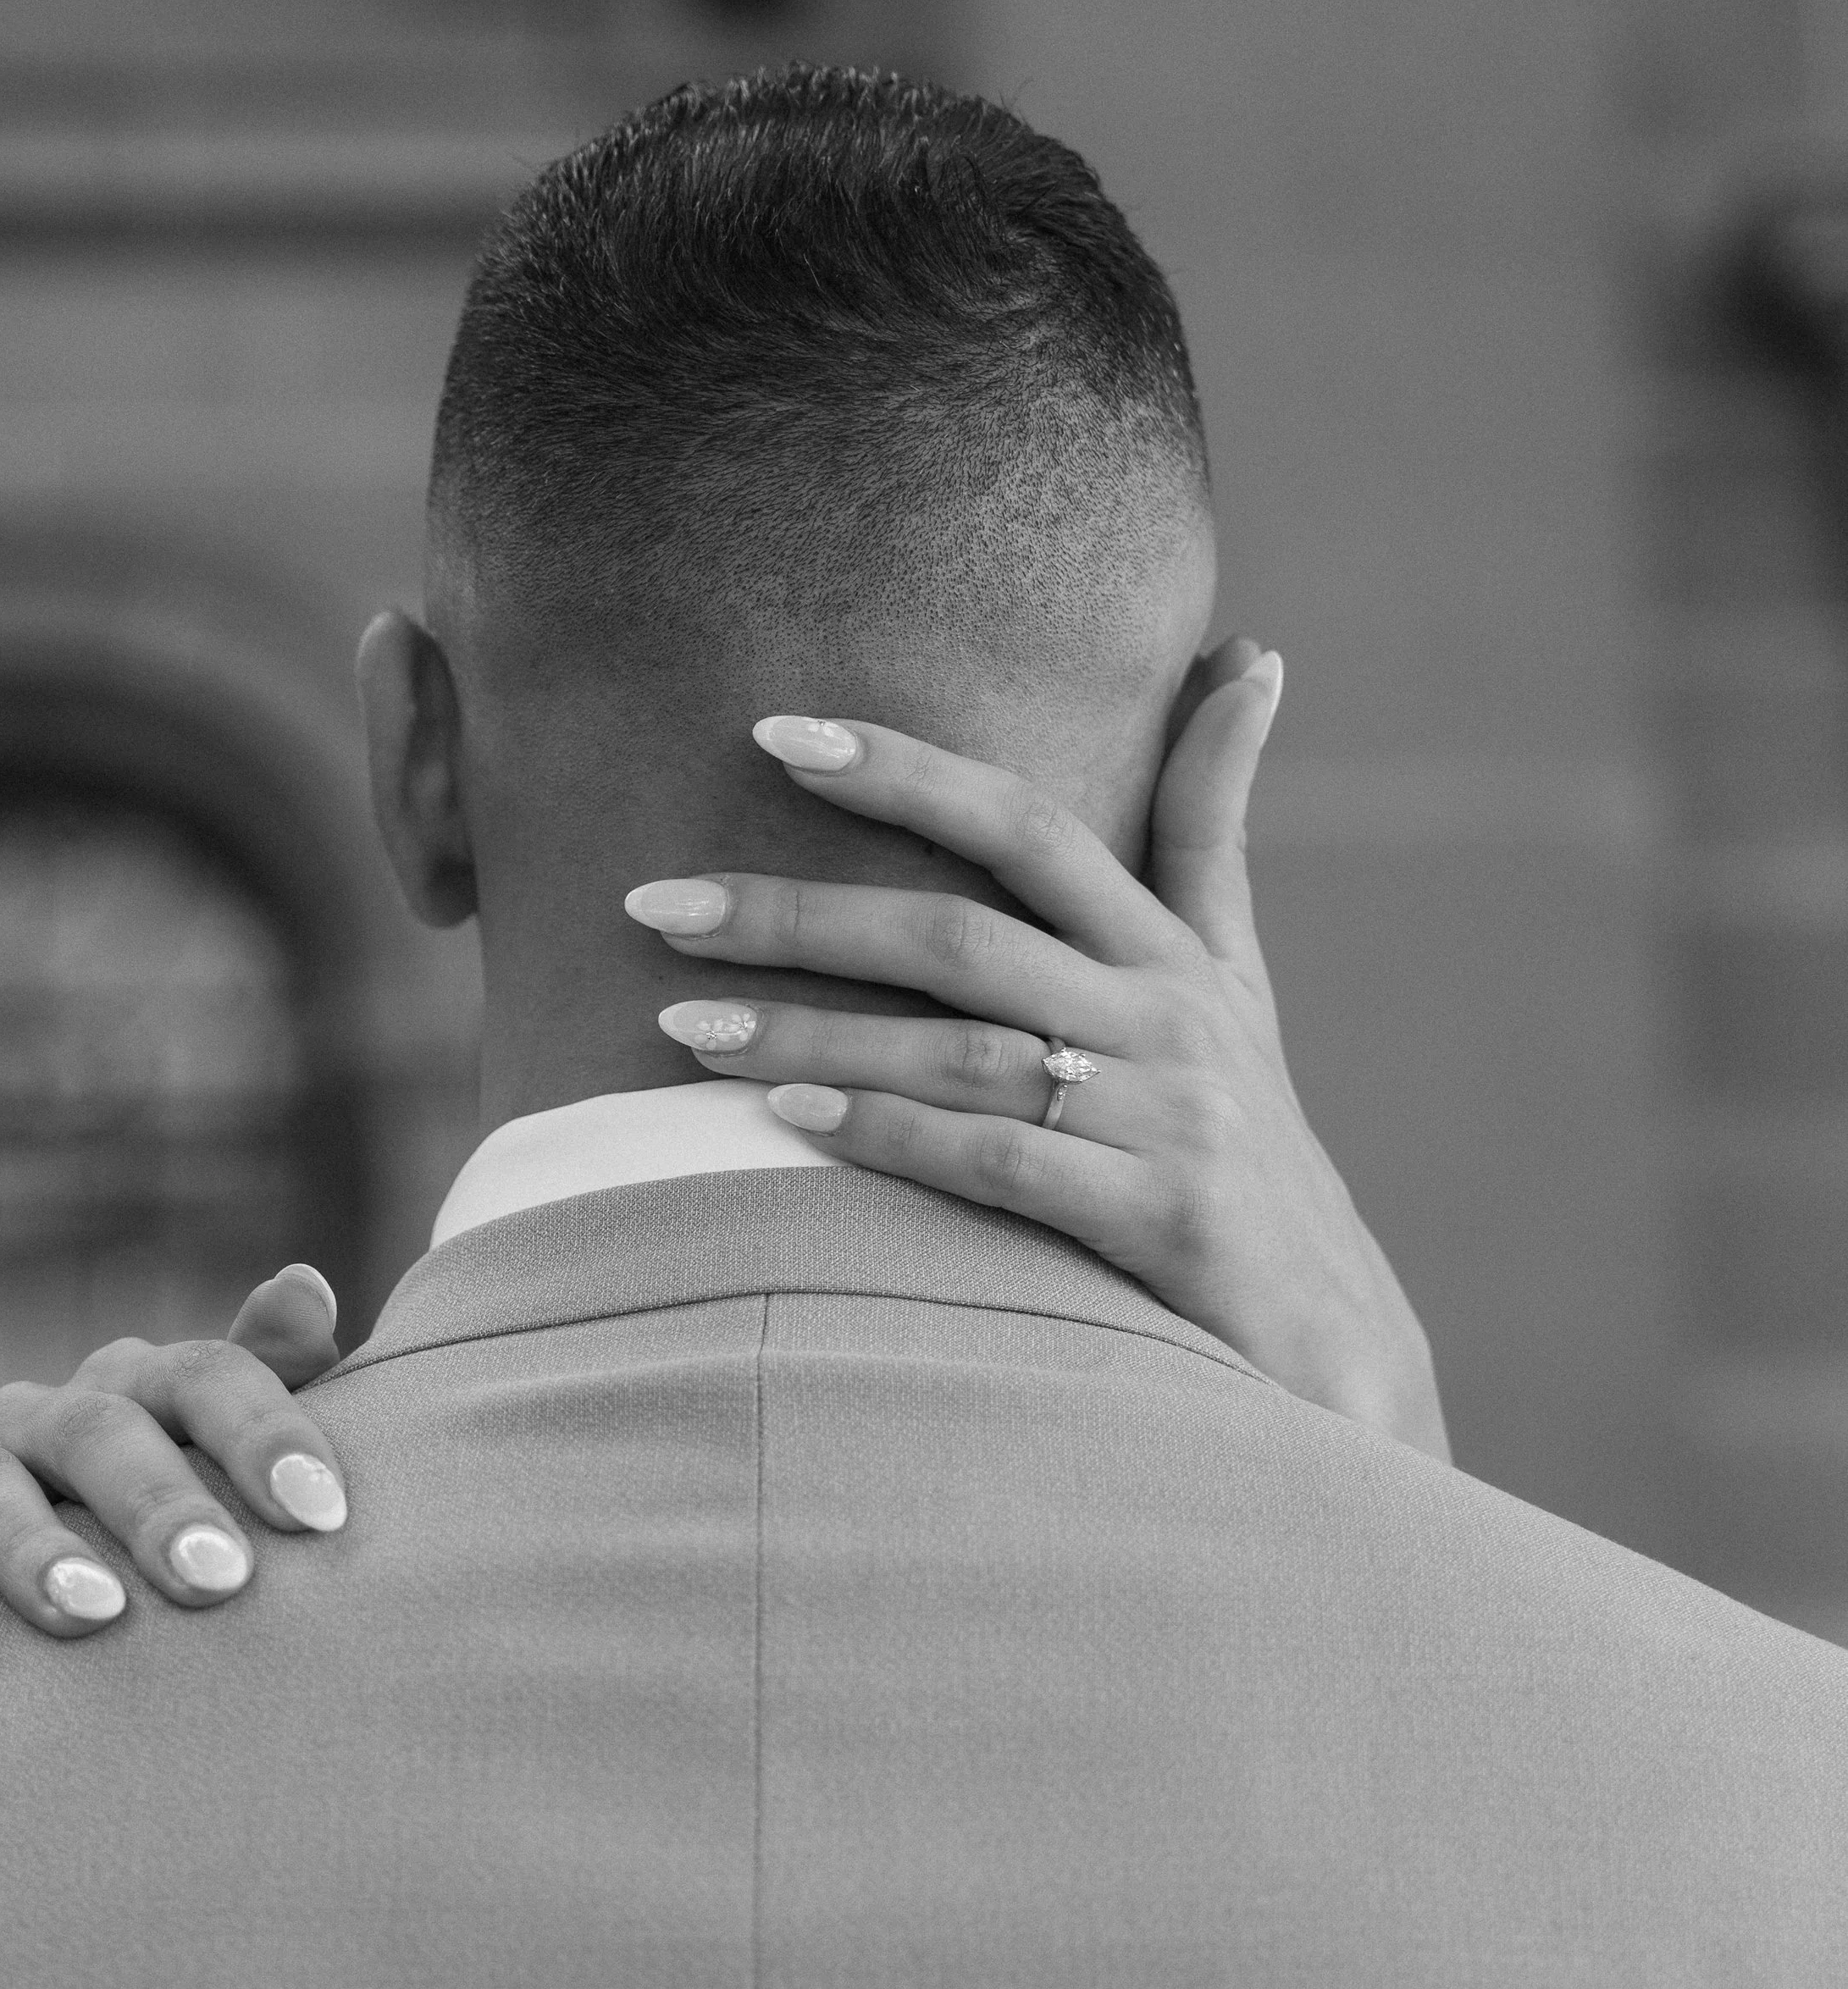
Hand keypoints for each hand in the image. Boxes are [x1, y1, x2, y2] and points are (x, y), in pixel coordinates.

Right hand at [0, 1263, 348, 1642]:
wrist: (59, 1582)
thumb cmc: (183, 1518)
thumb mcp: (234, 1453)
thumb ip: (280, 1377)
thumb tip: (306, 1287)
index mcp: (143, 1383)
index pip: (205, 1376)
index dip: (265, 1434)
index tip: (322, 1513)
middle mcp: (48, 1414)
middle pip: (98, 1431)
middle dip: (159, 1505)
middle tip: (219, 1581)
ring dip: (35, 1550)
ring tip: (95, 1616)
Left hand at [627, 641, 1449, 1461]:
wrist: (1332, 1333)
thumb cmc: (1250, 1138)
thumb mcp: (1239, 975)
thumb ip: (1214, 824)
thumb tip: (1249, 656)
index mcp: (1171, 950)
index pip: (1027, 824)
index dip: (906, 771)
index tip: (774, 734)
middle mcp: (1168, 1018)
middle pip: (961, 935)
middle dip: (799, 914)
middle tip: (656, 906)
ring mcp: (1167, 1119)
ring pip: (958, 1051)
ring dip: (808, 1031)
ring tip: (678, 1022)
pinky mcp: (1158, 1221)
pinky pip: (997, 1162)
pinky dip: (889, 1133)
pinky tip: (785, 1119)